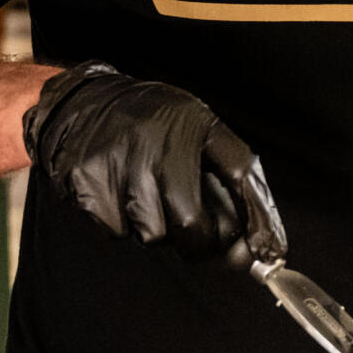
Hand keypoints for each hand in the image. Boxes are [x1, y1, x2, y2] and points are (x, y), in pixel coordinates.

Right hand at [22, 62, 283, 265]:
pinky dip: (124, 222)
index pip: (216, 204)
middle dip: (197, 236)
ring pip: (149, 237)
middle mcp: (147, 155)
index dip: (235, 233)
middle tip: (193, 217)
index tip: (255, 250)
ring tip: (151, 191)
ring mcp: (113, 173)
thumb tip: (268, 243)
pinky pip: (115, 232)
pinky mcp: (85, 189)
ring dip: (158, 226)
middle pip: (185, 229)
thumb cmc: (158, 121)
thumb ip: (242, 181)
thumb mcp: (208, 131)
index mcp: (185, 137)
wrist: (88, 102)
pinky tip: (123, 191)